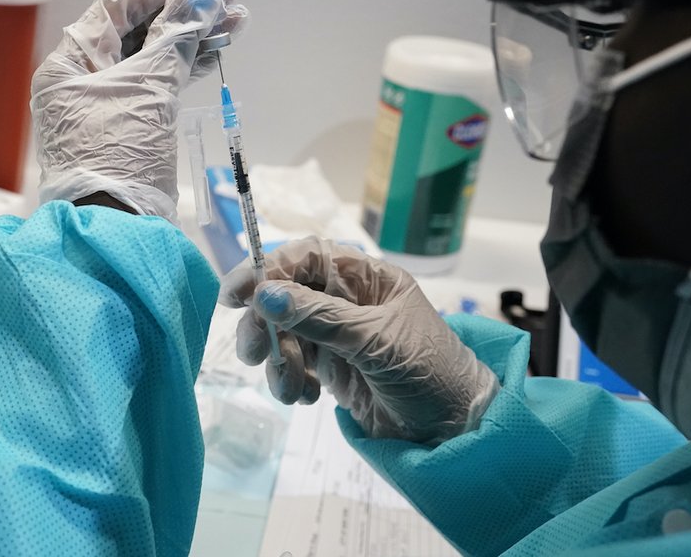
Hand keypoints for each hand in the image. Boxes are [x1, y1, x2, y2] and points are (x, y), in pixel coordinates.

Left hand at [31, 0, 248, 222]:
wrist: (118, 227)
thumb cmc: (118, 155)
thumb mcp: (149, 88)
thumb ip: (176, 36)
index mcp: (70, 65)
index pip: (114, 9)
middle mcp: (84, 81)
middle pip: (138, 31)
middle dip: (185, 13)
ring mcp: (110, 106)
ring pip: (155, 58)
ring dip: (195, 39)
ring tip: (236, 22)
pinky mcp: (133, 128)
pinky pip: (161, 85)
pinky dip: (189, 68)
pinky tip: (218, 51)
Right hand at [218, 237, 500, 444]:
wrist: (453, 431)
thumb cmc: (429, 372)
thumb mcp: (375, 341)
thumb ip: (320, 317)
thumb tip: (266, 294)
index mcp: (366, 278)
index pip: (307, 258)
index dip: (268, 269)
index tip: (237, 295)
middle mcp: (348, 300)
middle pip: (286, 295)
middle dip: (265, 324)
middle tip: (255, 353)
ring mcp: (337, 335)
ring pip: (284, 333)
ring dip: (278, 361)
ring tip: (293, 390)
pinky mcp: (332, 369)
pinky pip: (294, 365)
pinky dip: (290, 381)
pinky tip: (308, 398)